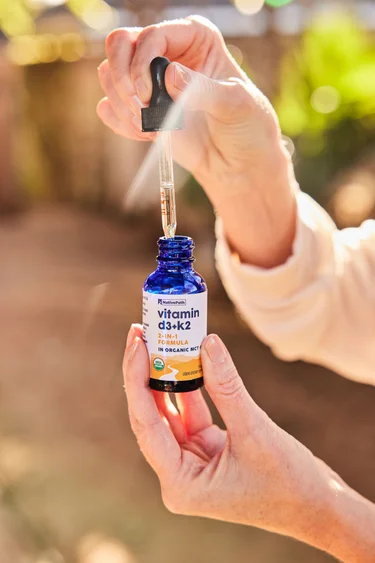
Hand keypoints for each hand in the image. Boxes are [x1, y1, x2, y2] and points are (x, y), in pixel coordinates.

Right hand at [97, 17, 296, 267]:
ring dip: (122, 104)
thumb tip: (170, 74)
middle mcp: (167, 53)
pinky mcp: (140, 110)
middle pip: (119, 45)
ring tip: (148, 127)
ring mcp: (150, 81)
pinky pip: (109, 108)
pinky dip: (120, 123)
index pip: (151, 35)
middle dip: (121, 78)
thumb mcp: (234, 103)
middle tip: (139, 107)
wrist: (237, 162)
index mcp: (194, 38)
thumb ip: (203, 89)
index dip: (142, 63)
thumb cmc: (246, 125)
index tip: (149, 95)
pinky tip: (146, 136)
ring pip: (108, 75)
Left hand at [123, 325, 336, 548]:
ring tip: (158, 338)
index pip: (146, 424)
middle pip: (150, 415)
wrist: (315, 506)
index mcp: (179, 483)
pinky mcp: (206, 448)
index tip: (137, 343)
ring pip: (169, 410)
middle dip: (144, 372)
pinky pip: (190, 410)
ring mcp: (191, 460)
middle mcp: (178, 473)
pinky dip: (189, 384)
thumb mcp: (254, 430)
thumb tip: (207, 342)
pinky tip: (185, 356)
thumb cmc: (287, 482)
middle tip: (140, 332)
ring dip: (165, 375)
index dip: (136, 380)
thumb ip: (226, 386)